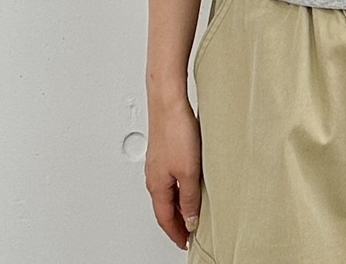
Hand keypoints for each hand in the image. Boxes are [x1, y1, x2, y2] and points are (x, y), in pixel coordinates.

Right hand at [144, 95, 202, 249]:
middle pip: (165, 207)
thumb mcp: (189, 172)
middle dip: (176, 222)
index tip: (186, 243)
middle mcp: (154, 176)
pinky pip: (171, 178)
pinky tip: (189, 183)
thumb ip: (190, 198)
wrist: (169, 102)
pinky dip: (179, 188)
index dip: (177, 233)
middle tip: (189, 232)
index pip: (165, 219)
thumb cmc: (175, 132)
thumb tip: (190, 219)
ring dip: (179, 204)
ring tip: (192, 211)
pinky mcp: (165, 150)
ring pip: (167, 192)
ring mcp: (158, 163)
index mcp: (157, 186)